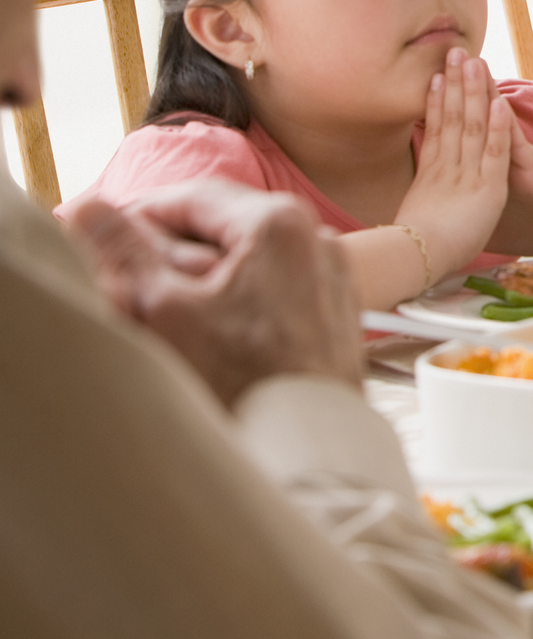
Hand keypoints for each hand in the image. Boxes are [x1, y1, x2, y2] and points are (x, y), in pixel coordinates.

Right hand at [68, 181, 361, 406]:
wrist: (307, 443)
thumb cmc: (242, 381)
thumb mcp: (166, 309)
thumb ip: (126, 250)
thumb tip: (90, 208)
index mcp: (277, 222)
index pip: (194, 196)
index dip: (141, 213)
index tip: (104, 231)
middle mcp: (317, 235)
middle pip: (226, 222)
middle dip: (173, 241)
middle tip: (126, 266)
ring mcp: (332, 270)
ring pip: (253, 253)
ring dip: (205, 268)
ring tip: (162, 298)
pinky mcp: (336, 305)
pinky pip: (279, 280)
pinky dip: (239, 291)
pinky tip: (209, 322)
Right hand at [396, 48, 512, 279]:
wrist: (415, 264)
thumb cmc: (407, 255)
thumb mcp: (408, 223)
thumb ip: (409, 208)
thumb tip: (390, 208)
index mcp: (428, 177)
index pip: (435, 132)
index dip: (436, 103)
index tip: (436, 79)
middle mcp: (446, 169)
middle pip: (451, 118)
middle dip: (455, 83)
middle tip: (456, 52)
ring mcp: (466, 175)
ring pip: (471, 125)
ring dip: (474, 92)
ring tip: (474, 61)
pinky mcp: (487, 188)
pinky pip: (494, 150)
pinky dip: (497, 125)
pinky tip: (499, 102)